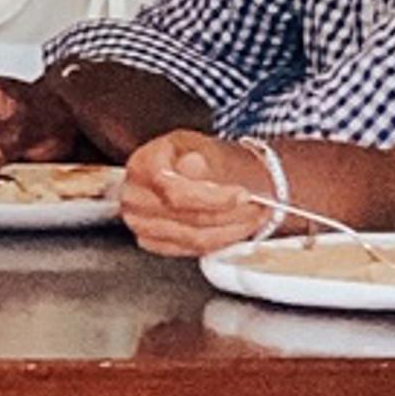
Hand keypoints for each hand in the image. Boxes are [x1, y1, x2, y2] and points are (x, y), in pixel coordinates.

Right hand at [117, 132, 286, 257]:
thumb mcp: (202, 146)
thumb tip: (193, 166)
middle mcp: (134, 195)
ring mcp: (138, 221)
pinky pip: (190, 249)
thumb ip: (199, 159)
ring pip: (193, 238)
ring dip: (231, 231)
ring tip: (254, 218)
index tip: (243, 195)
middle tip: (261, 207)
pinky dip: (218, 242)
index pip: (175, 191)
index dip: (213, 197)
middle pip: (187, 217)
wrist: (192, 170)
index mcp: (142, 164)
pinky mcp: (149, 240)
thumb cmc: (197, 156)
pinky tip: (235, 229)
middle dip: (231, 215)